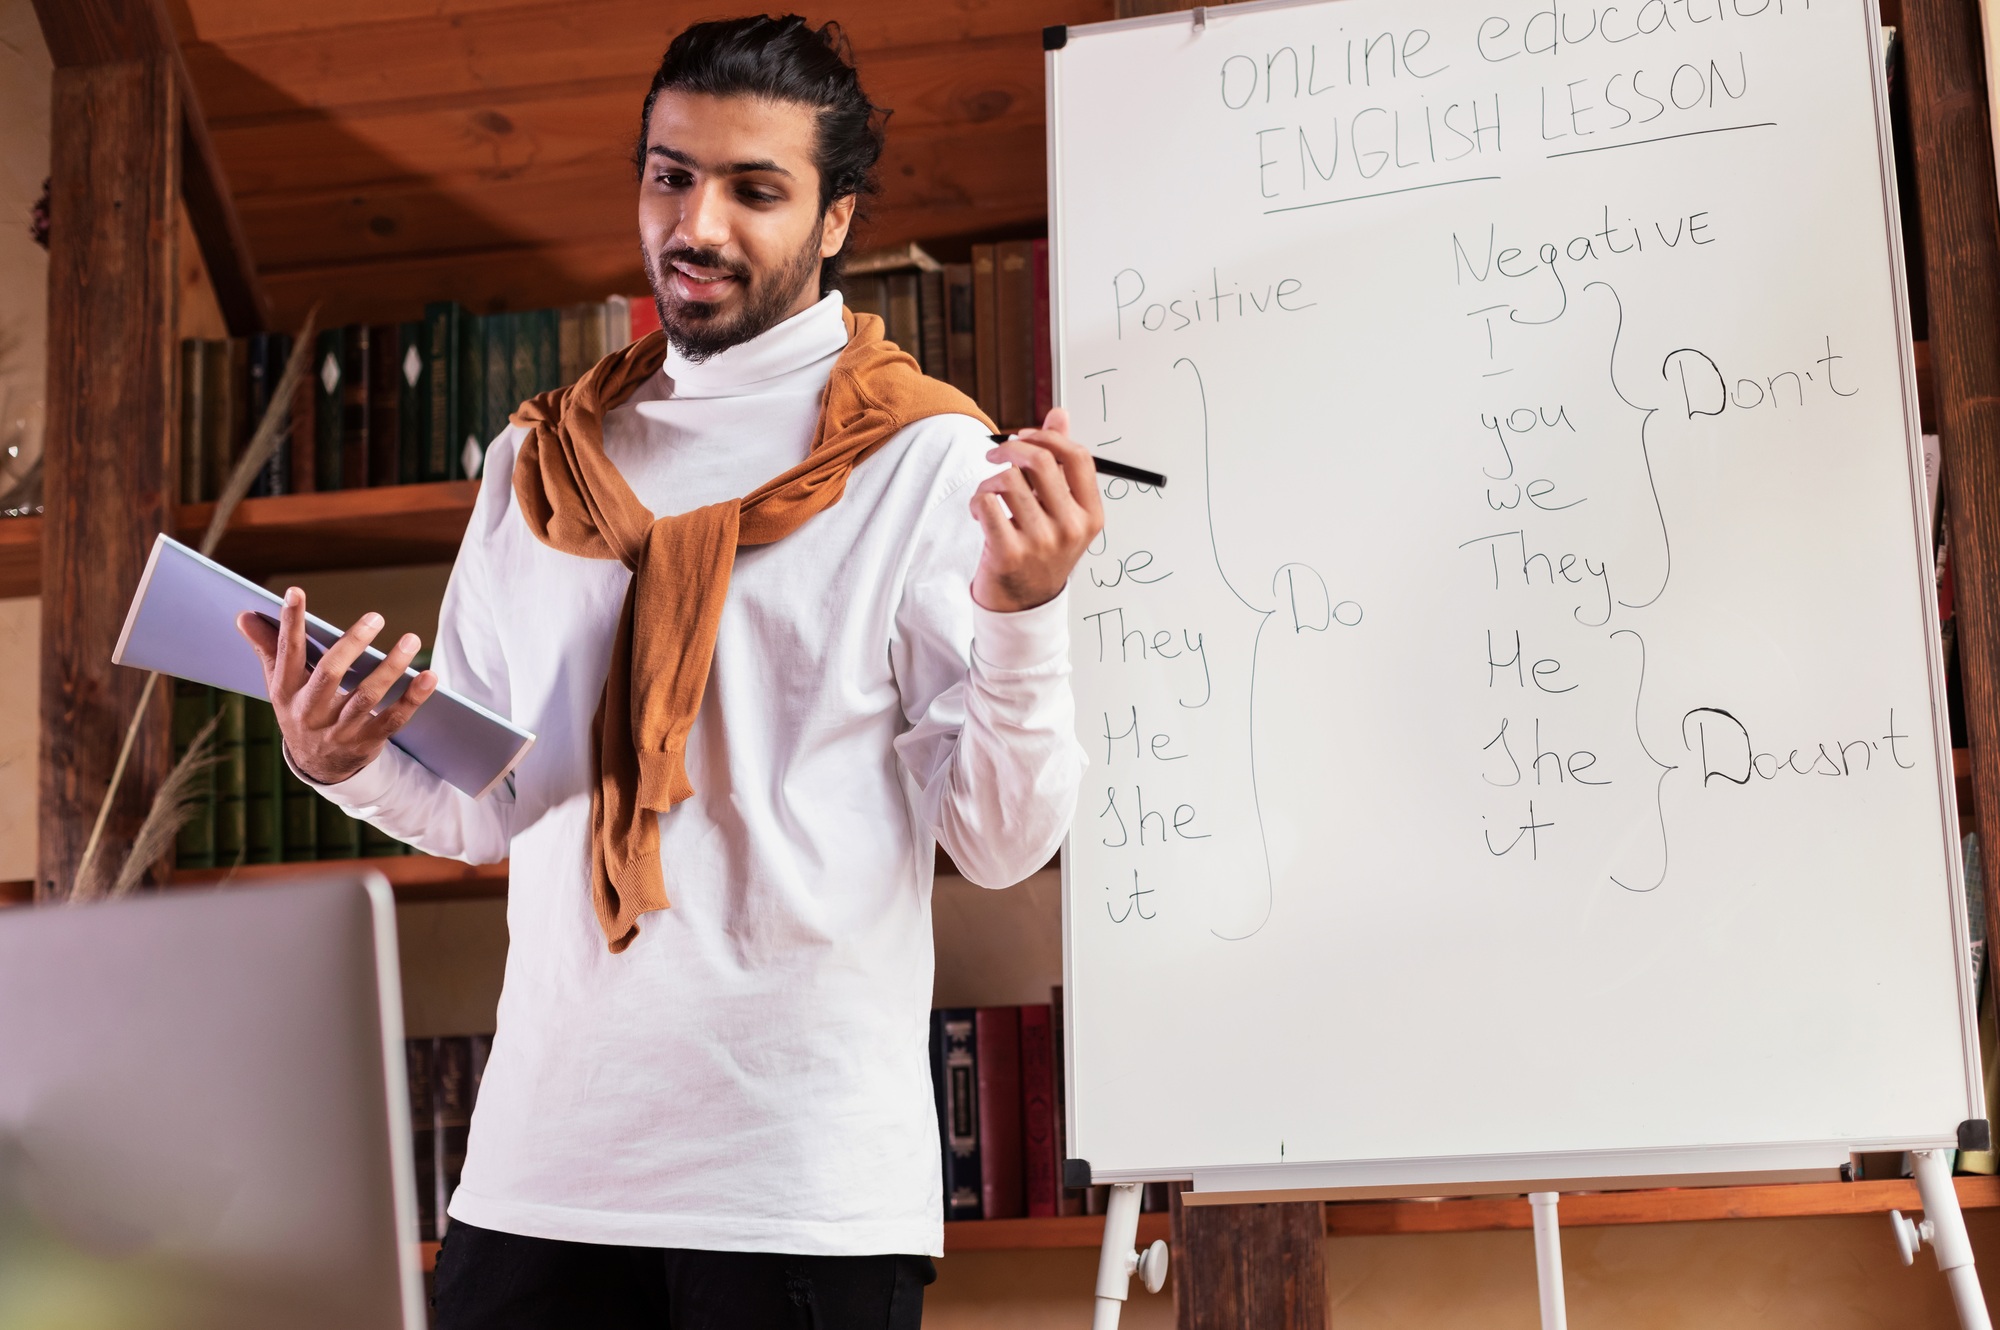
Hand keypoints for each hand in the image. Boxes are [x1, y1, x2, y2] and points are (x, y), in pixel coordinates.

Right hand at [235, 587, 438, 785]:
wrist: (317, 765)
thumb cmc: (300, 710)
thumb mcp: (281, 684)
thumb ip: (268, 648)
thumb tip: (243, 615)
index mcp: (286, 691)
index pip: (287, 653)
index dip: (290, 623)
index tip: (295, 592)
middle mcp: (310, 711)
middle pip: (330, 675)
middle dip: (352, 645)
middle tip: (375, 617)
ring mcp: (339, 729)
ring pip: (367, 697)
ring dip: (391, 668)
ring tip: (411, 640)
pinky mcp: (366, 742)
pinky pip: (393, 719)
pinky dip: (413, 698)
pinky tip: (428, 677)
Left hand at [970, 407, 1105, 612]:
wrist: (1024, 606)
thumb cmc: (1042, 552)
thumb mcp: (1062, 509)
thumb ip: (1061, 461)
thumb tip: (1060, 413)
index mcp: (1090, 515)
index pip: (1078, 457)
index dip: (1049, 437)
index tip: (1025, 436)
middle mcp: (1071, 529)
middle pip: (1041, 462)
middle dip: (1011, 448)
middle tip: (995, 454)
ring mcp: (1041, 543)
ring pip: (1009, 481)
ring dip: (990, 480)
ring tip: (990, 495)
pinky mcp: (1009, 553)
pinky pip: (986, 503)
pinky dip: (977, 501)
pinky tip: (981, 513)